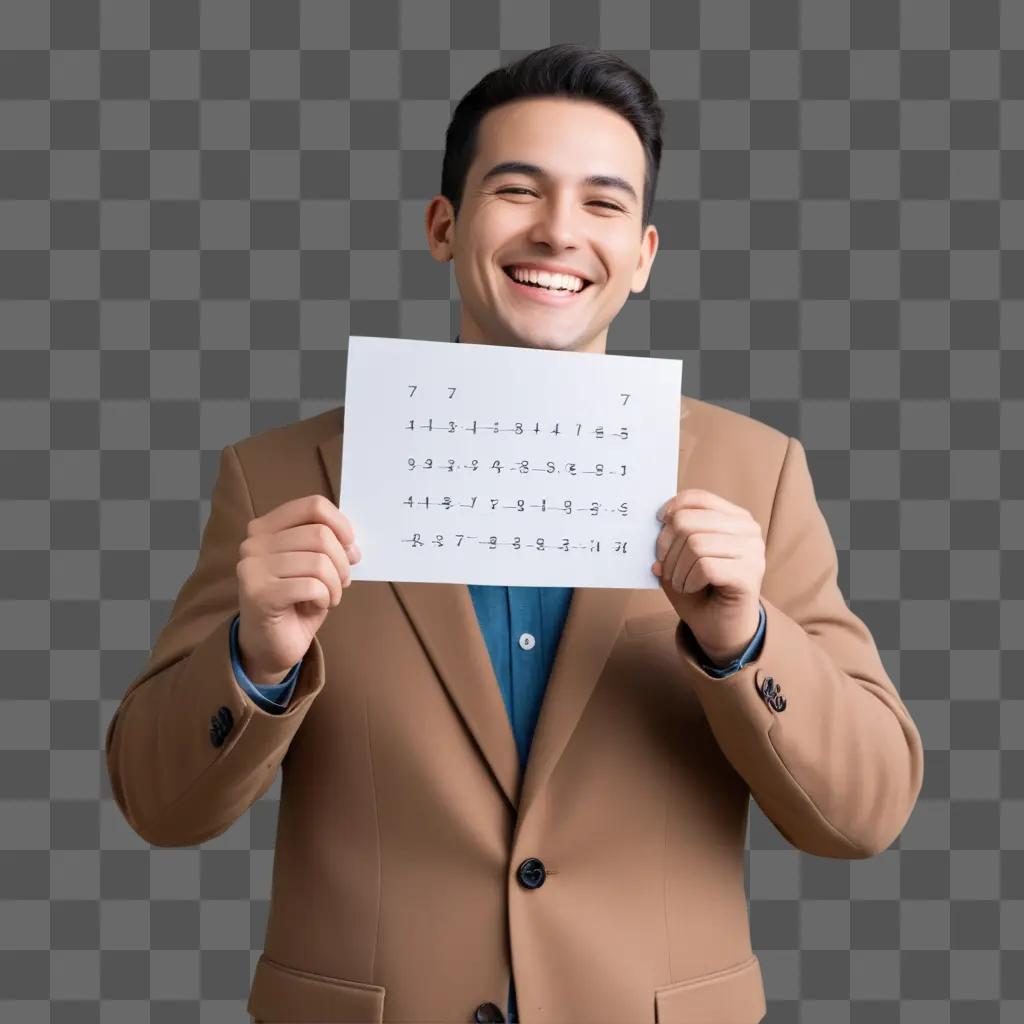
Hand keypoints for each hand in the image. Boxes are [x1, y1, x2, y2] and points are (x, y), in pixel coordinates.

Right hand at [236, 494, 360, 683]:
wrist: (270, 644)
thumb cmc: (295, 601)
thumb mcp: (315, 566)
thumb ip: (330, 547)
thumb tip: (352, 546)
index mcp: (266, 527)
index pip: (313, 506)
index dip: (341, 524)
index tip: (350, 546)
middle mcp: (254, 542)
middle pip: (320, 535)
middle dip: (342, 563)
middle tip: (341, 583)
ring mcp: (252, 568)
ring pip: (319, 562)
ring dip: (335, 585)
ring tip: (328, 597)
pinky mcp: (259, 594)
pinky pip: (312, 586)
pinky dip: (325, 598)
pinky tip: (315, 606)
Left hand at [651, 489, 764, 666]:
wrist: (723, 628)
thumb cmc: (701, 590)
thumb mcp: (681, 557)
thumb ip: (672, 536)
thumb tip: (659, 522)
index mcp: (734, 518)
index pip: (698, 498)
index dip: (673, 508)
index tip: (659, 523)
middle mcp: (748, 530)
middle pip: (688, 521)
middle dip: (666, 547)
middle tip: (666, 568)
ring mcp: (753, 552)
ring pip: (694, 544)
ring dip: (676, 568)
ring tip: (680, 582)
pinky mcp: (749, 575)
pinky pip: (704, 567)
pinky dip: (688, 580)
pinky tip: (692, 588)